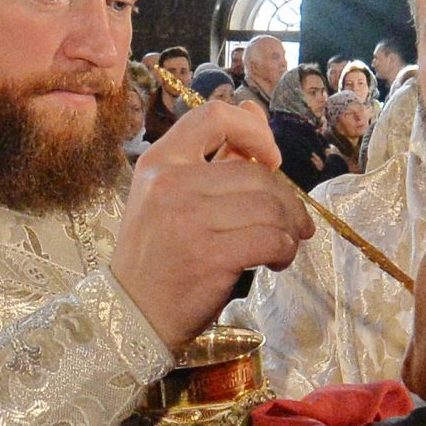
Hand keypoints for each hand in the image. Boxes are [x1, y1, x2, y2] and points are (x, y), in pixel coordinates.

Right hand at [110, 102, 313, 348]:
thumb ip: (213, 158)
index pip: (214, 116)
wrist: (132, 313)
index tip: (270, 157)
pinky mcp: (209, 255)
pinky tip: (275, 261)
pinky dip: (285, 251)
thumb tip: (253, 112)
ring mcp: (189, 219)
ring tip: (282, 245)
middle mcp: (170, 183)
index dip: (254, 130)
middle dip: (286, 199)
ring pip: (269, 207)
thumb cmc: (157, 256)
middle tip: (293, 222)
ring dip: (288, 228)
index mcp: (159, 162)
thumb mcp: (172, 198)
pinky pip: (271, 239)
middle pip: (255, 172)